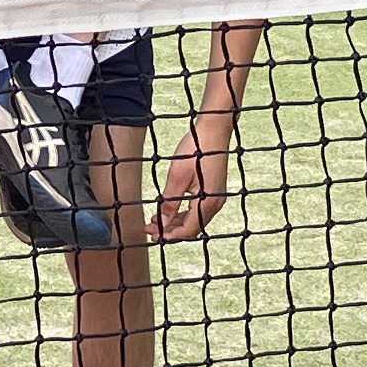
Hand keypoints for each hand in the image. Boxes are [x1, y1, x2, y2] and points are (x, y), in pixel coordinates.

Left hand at [151, 108, 238, 242]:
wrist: (213, 130)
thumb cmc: (196, 149)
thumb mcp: (177, 176)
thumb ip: (170, 202)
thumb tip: (161, 223)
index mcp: (207, 203)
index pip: (187, 230)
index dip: (168, 235)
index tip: (152, 234)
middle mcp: (215, 204)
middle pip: (191, 228)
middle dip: (170, 230)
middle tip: (149, 228)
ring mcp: (216, 198)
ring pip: (194, 220)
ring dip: (175, 222)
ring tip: (156, 219)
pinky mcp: (214, 191)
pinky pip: (198, 210)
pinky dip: (184, 213)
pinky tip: (170, 209)